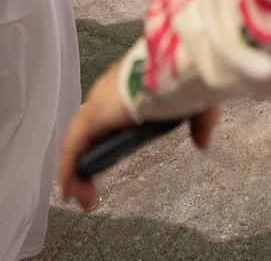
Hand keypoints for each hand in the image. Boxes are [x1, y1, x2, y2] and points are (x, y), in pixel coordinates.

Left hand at [57, 61, 218, 211]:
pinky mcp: (91, 118)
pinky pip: (73, 148)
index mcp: (128, 91)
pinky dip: (69, 170)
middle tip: (92, 192)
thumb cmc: (184, 82)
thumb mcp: (198, 104)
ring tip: (83, 200)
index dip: (106, 145)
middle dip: (89, 163)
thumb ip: (199, 123)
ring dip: (78, 173)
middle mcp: (107, 97)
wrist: (174, 69)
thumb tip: (202, 143)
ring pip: (79, 144)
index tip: (108, 166)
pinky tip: (69, 192)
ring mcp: (97, 107)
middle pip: (90, 136)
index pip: (109, 121)